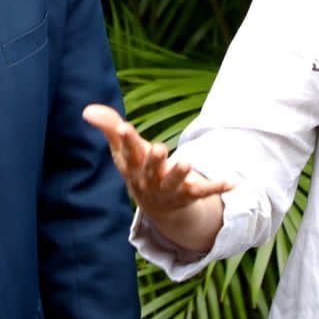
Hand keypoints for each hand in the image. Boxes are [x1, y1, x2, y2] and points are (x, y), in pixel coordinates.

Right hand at [82, 104, 230, 253]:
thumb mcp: (125, 150)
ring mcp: (169, 189)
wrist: (158, 209)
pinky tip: (232, 183)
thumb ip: (109, 127)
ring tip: (187, 162)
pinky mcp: (189, 194)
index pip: (128, 151)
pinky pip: (203, 191)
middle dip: (155, 160)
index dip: (125, 140)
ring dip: (179, 173)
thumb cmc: (139, 170)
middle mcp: (149, 180)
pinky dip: (217, 187)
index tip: (123, 126)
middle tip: (159, 148)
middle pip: (151, 170)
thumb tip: (87, 110)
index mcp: (133, 166)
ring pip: (174, 182)